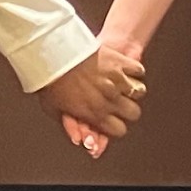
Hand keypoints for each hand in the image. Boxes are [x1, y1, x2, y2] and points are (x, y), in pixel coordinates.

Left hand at [62, 36, 151, 156]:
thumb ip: (71, 126)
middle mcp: (109, 99)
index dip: (115, 126)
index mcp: (95, 114)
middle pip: (134, 113)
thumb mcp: (54, 109)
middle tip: (119, 103)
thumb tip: (79, 140)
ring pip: (139, 92)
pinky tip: (125, 70)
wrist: (53, 51)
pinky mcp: (120, 62)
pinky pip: (139, 70)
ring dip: (131, 89)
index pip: (119, 130)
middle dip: (127, 109)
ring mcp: (116, 80)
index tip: (111, 120)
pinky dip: (134, 71)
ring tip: (122, 85)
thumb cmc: (51, 78)